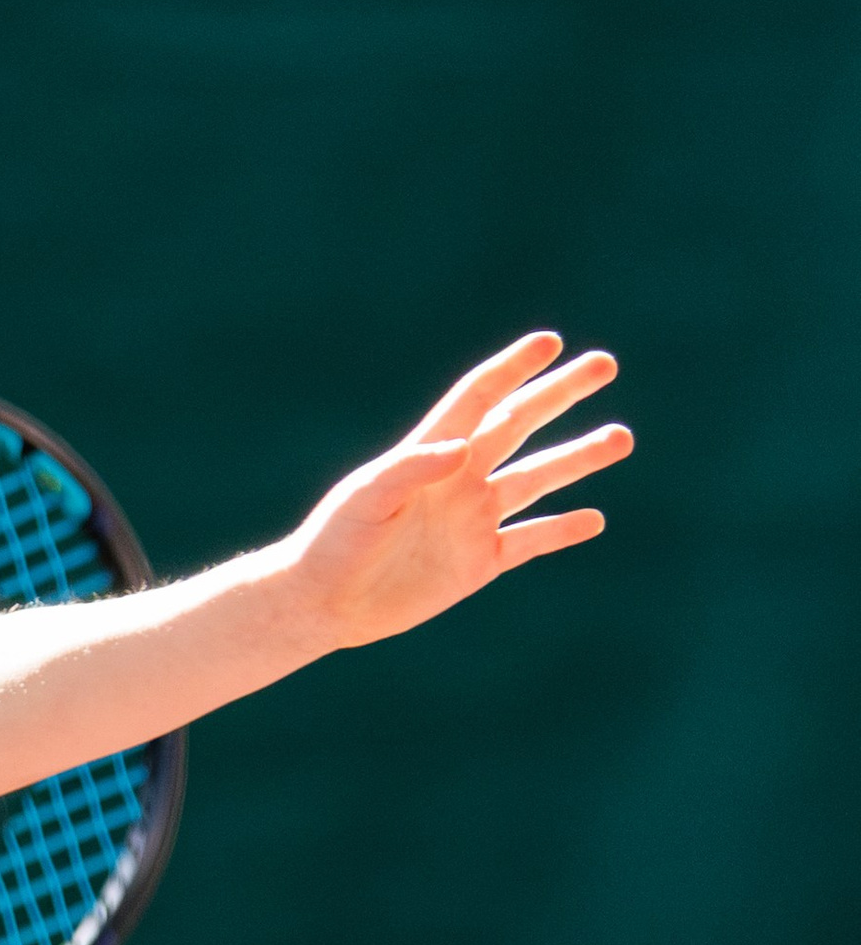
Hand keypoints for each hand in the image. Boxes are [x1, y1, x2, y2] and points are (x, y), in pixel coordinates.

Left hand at [286, 336, 630, 650]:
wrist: (325, 602)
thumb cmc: (334, 542)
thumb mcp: (365, 500)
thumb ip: (410, 469)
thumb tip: (461, 449)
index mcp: (430, 452)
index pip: (479, 398)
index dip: (513, 368)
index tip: (550, 342)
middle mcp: (459, 478)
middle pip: (520, 424)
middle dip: (561, 393)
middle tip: (605, 364)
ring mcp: (472, 518)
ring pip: (537, 478)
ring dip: (578, 457)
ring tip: (621, 437)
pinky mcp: (480, 561)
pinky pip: (531, 540)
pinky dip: (562, 529)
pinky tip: (594, 518)